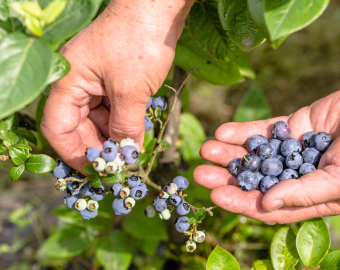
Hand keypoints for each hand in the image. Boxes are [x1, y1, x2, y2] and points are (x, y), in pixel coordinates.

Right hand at [41, 0, 191, 170]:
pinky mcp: (114, 78)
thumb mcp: (131, 91)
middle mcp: (77, 82)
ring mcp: (96, 80)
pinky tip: (134, 135)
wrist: (158, 8)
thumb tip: (124, 155)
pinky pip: (111, 107)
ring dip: (111, 137)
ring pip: (96, 118)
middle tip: (117, 166)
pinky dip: (121, 122)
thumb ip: (125, 126)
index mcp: (68, 83)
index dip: (73, 154)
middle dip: (97, 147)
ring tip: (129, 153)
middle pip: (77, 126)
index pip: (57, 128)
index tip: (94, 172)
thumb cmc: (139, 42)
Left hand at [194, 68, 339, 223]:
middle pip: (254, 181)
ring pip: (255, 155)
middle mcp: (297, 176)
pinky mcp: (294, 127)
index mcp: (309, 198)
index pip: (267, 206)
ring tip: (206, 149)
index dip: (240, 202)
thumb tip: (265, 205)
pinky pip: (265, 130)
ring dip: (230, 153)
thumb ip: (304, 194)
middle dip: (227, 177)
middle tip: (200, 173)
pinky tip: (223, 131)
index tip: (216, 195)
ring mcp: (293, 151)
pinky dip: (244, 131)